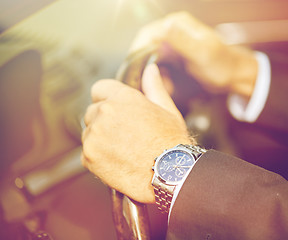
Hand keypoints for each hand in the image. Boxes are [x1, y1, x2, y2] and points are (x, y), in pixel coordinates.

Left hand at [81, 64, 192, 202]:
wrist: (170, 174)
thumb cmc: (172, 142)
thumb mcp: (167, 110)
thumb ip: (154, 87)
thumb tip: (150, 69)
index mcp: (122, 98)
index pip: (99, 88)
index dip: (107, 98)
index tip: (116, 110)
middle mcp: (104, 113)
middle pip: (92, 111)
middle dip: (104, 120)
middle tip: (125, 134)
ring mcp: (94, 136)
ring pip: (89, 132)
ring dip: (100, 139)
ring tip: (124, 150)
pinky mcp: (89, 157)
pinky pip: (88, 152)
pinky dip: (99, 157)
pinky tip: (118, 161)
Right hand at [130, 11, 257, 96]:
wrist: (234, 75)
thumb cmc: (222, 64)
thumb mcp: (202, 53)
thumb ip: (183, 40)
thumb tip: (165, 27)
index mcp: (177, 24)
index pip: (147, 34)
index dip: (137, 52)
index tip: (134, 71)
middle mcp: (172, 31)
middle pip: (146, 46)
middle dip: (144, 66)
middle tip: (145, 84)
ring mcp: (173, 43)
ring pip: (151, 58)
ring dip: (152, 74)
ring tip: (161, 87)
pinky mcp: (174, 56)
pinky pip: (159, 66)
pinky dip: (160, 77)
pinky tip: (167, 87)